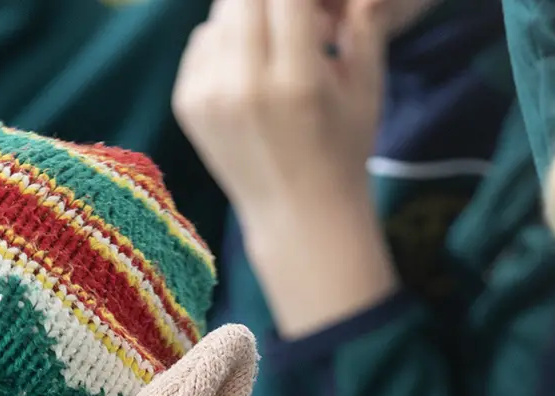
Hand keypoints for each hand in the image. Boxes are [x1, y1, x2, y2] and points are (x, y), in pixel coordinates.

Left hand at [175, 0, 386, 226]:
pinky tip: (252, 66)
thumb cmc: (344, 148)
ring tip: (278, 44)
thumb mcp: (367, 86)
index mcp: (298, 81)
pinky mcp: (187, 104)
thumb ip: (363, 21)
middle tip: (294, 18)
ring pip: (222, 13)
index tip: (314, 9)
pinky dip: (226, 39)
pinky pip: (202, 41)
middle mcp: (245, 86)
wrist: (298, 216)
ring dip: (251, 14)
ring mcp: (209, 96)